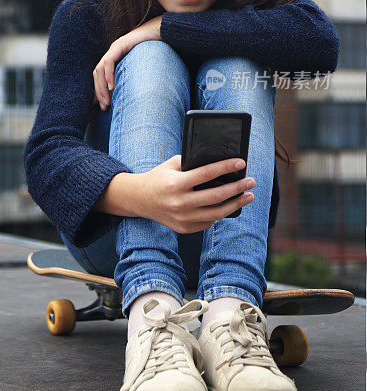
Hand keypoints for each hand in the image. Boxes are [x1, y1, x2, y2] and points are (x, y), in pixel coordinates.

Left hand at [92, 15, 162, 109]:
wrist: (163, 30)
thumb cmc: (157, 48)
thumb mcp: (143, 65)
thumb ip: (136, 75)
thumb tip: (136, 94)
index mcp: (116, 57)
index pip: (101, 75)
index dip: (100, 90)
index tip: (104, 106)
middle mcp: (112, 52)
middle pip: (98, 73)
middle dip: (99, 92)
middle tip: (104, 108)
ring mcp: (115, 47)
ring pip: (100, 69)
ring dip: (102, 87)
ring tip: (107, 101)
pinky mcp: (120, 45)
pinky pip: (109, 62)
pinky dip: (108, 75)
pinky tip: (112, 87)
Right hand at [132, 156, 255, 233]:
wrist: (139, 199)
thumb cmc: (159, 178)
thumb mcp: (171, 165)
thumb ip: (191, 163)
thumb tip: (218, 162)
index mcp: (175, 184)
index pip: (206, 174)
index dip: (226, 168)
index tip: (241, 163)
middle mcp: (179, 203)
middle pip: (216, 196)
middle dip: (237, 188)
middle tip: (251, 181)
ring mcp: (182, 218)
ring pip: (217, 213)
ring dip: (236, 204)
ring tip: (248, 196)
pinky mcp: (184, 228)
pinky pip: (208, 221)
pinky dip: (220, 213)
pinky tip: (229, 205)